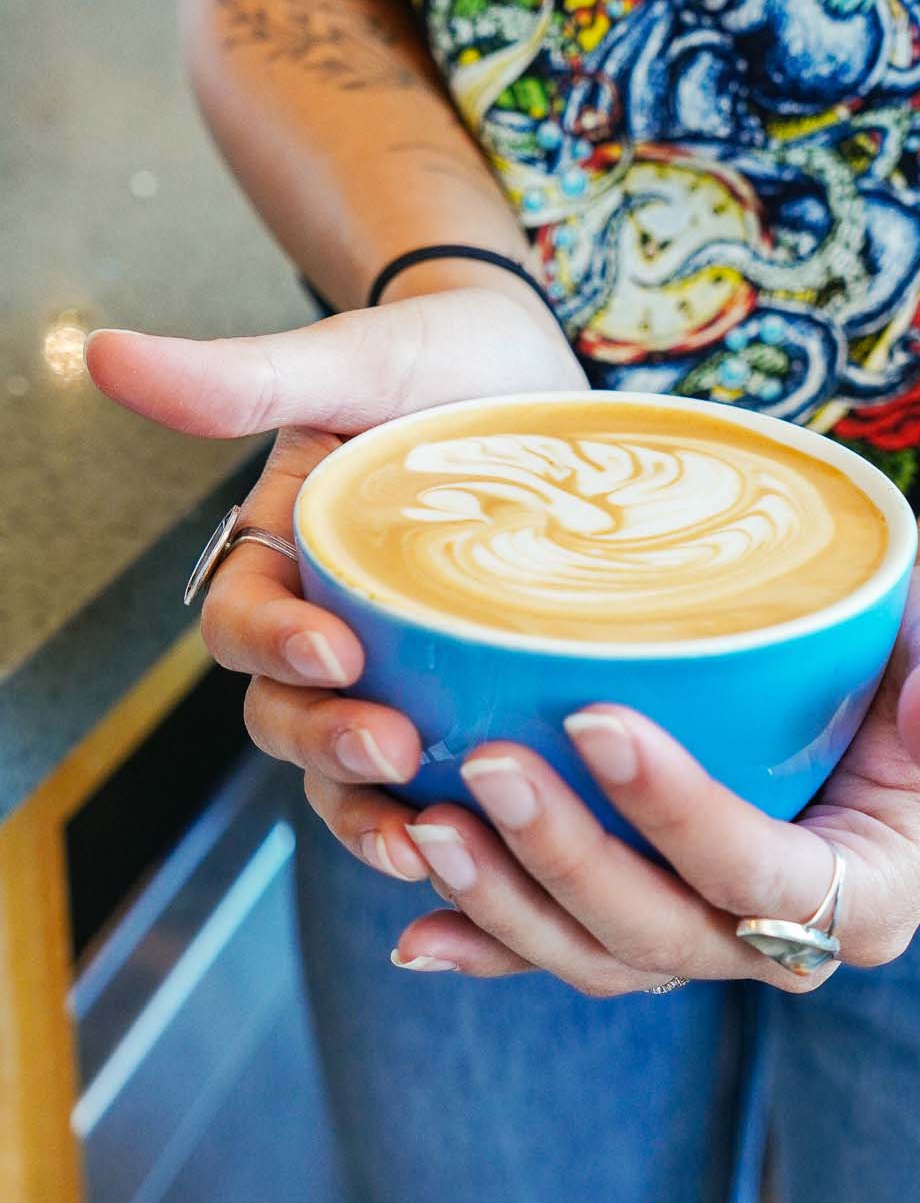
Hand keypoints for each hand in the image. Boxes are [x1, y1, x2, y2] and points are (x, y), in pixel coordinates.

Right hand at [86, 285, 585, 881]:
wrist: (530, 367)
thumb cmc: (433, 356)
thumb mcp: (346, 360)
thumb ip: (240, 375)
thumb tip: (106, 352)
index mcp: (285, 557)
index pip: (244, 625)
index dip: (273, 647)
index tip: (331, 648)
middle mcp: (330, 622)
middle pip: (289, 715)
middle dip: (327, 743)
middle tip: (390, 747)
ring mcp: (400, 661)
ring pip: (353, 766)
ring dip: (374, 809)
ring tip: (428, 836)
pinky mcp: (469, 685)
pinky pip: (441, 770)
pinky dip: (452, 817)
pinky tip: (491, 849)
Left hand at [388, 561, 919, 993]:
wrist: (902, 666)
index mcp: (869, 895)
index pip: (761, 874)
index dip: (678, 813)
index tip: (598, 719)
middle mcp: (785, 938)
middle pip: (660, 931)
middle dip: (566, 860)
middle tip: (489, 767)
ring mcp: (711, 935)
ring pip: (598, 954)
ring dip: (506, 905)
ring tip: (423, 828)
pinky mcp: (656, 910)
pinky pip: (564, 945)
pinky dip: (488, 943)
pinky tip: (413, 928)